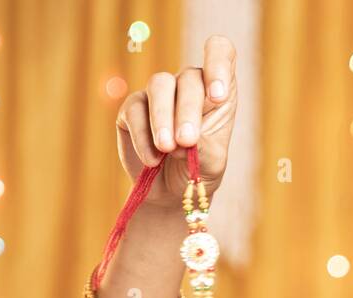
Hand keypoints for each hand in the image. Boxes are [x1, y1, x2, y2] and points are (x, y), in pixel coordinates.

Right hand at [115, 34, 237, 207]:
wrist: (170, 192)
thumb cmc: (198, 170)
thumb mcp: (211, 163)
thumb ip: (205, 147)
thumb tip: (184, 139)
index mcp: (216, 89)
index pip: (219, 51)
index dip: (217, 63)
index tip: (217, 95)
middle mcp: (188, 83)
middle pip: (188, 78)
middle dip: (188, 111)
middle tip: (187, 141)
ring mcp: (159, 92)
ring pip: (159, 85)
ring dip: (163, 117)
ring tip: (167, 148)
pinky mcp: (133, 108)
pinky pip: (135, 111)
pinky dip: (143, 137)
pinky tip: (152, 160)